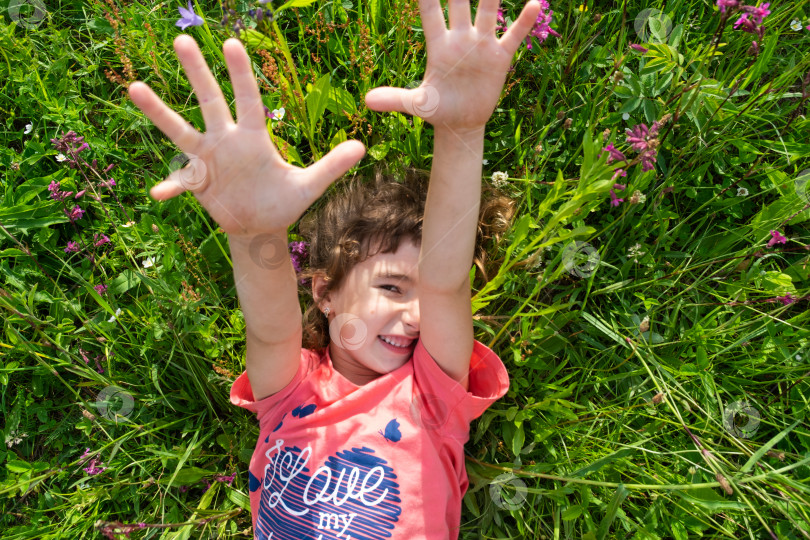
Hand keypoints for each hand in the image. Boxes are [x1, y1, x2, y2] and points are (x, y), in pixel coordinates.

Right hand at [128, 35, 364, 236]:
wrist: (262, 227)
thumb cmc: (284, 202)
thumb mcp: (309, 186)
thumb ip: (331, 166)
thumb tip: (361, 147)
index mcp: (254, 136)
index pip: (248, 99)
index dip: (241, 74)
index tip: (233, 44)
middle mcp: (227, 140)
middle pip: (209, 100)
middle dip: (197, 72)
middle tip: (182, 39)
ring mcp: (208, 159)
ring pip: (180, 130)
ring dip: (159, 111)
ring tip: (134, 87)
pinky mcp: (197, 182)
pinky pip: (180, 182)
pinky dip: (170, 186)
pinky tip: (157, 192)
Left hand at [364, 0, 540, 130]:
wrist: (461, 123)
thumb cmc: (437, 111)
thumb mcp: (417, 105)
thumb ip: (395, 98)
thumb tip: (367, 100)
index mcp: (438, 44)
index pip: (429, 8)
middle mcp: (460, 38)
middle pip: (458, 0)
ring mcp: (481, 44)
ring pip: (488, 10)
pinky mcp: (499, 57)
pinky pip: (513, 35)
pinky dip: (524, 20)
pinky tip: (534, 2)